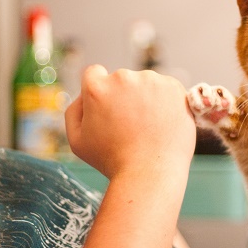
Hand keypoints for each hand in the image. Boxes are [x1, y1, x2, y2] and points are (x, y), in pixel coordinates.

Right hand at [65, 65, 195, 179]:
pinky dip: (165, 101)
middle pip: (121, 80)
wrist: (150, 173)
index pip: (94, 73)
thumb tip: (84, 95)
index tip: (109, 109)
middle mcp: (123, 77)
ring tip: (148, 127)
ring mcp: (151, 80)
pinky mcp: (173, 87)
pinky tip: (162, 123)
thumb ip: (74, 111)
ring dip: (146, 98)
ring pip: (145, 83)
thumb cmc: (112, 160)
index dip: (100, 93)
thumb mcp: (77, 141)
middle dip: (124, 97)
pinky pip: (165, 88)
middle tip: (130, 126)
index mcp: (97, 87)